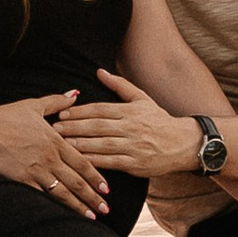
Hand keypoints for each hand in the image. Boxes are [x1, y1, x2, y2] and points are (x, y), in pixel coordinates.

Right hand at [0, 94, 110, 214]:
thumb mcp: (35, 105)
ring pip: (62, 192)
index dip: (96, 177)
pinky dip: (53, 206)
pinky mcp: (22, 179)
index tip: (107, 189)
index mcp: (55, 141)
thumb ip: (57, 102)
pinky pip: (41, 195)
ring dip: (77, 206)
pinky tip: (62, 216)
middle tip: (105, 209)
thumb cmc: (7, 116)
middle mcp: (49, 158)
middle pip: (76, 181)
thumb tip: (74, 95)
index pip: (83, 162)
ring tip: (90, 217)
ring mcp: (36, 170)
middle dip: (92, 196)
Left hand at [50, 70, 208, 176]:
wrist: (183, 144)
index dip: (79, 112)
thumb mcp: (142, 99)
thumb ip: (120, 85)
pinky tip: (79, 161)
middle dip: (74, 127)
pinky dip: (94, 162)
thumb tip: (99, 72)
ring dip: (79, 144)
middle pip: (98, 126)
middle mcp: (132, 127)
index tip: (61, 113)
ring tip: (61, 144)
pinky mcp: (135, 164)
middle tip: (54, 129)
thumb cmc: (159, 120)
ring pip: (101, 145)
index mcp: (131, 111)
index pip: (101, 109)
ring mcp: (134, 146)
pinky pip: (110, 162)